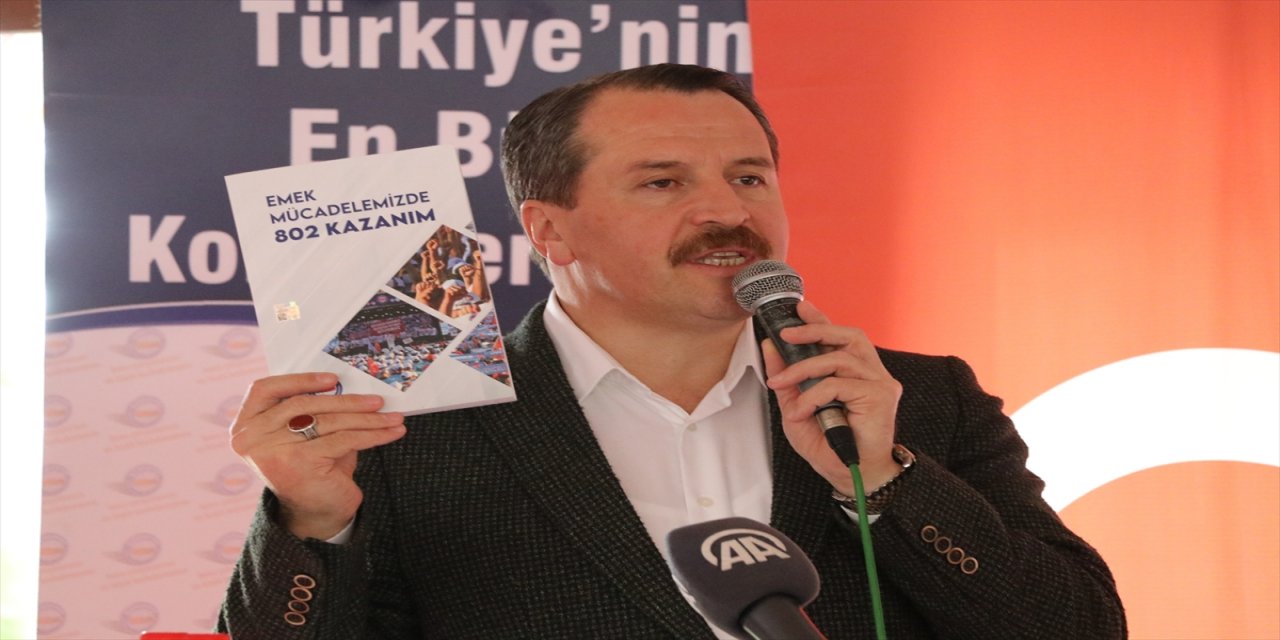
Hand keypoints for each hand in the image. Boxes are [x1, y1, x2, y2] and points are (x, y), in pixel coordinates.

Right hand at [229, 373, 405, 539]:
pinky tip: (391, 432)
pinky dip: (373, 435)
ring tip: (392, 416)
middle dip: (347, 401)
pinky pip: (344, 440)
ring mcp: (272, 451)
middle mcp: (250, 438)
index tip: (333, 378)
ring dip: (367, 418)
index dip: (298, 380)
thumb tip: (350, 383)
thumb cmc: (312, 466)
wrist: (316, 513)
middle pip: (304, 404)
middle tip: (378, 400)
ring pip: (328, 422)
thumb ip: (313, 409)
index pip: (264, 389)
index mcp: (244, 426)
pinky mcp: (299, 463)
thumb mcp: (305, 434)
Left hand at [760, 300, 902, 494]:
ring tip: (781, 383)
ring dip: (803, 368)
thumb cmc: (829, 445)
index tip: (799, 307)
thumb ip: (787, 377)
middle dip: (815, 330)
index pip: (841, 337)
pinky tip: (801, 411)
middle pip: (849, 336)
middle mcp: (873, 373)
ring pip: (839, 359)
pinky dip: (813, 395)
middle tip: (786, 334)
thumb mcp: (796, 407)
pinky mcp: (880, 397)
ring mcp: (880, 384)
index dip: (821, 320)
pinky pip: (838, 385)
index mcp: (857, 372)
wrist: (851, 476)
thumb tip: (771, 346)